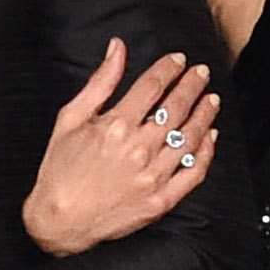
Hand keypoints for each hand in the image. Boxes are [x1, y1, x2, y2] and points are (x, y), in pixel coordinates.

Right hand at [20, 38, 212, 255]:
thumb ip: (100, 82)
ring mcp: (153, 176)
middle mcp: (139, 149)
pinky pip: (193, 173)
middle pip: (177, 107)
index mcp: (116, 126)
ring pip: (190, 137)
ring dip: (204, 114)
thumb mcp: (71, 118)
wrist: (58, 221)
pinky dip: (206, 152)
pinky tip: (210, 137)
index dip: (169, 69)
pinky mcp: (161, 199)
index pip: (153, 86)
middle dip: (193, 85)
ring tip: (211, 99)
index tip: (178, 60)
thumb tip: (118, 48)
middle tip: (202, 73)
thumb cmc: (60, 169)